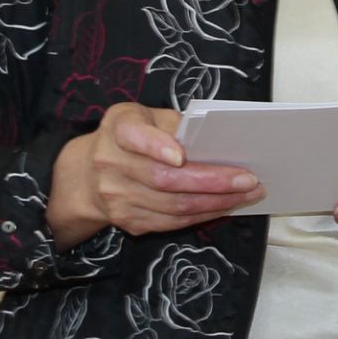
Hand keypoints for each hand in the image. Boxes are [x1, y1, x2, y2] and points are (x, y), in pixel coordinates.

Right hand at [47, 102, 264, 245]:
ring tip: (247, 194)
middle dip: (212, 181)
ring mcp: (118, 199)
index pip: (134, 137)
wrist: (89, 174)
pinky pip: (171, 223)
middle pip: (165, 179)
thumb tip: (212, 141)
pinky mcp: (129, 222)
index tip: (180, 155)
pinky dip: (202, 215)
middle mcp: (111, 165)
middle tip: (248, 179)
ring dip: (215, 203)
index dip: (157, 146)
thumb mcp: (144, 115)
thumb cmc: (131, 136)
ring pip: (173, 206)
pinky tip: (224, 206)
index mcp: (118, 130)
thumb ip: (172, 123)